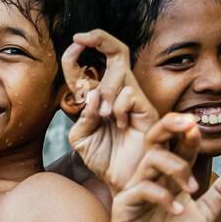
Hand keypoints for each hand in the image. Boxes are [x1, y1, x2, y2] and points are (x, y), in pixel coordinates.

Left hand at [63, 29, 159, 193]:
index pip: (87, 68)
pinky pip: (130, 92)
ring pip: (120, 71)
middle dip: (99, 38)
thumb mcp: (81, 138)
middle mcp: (118, 95)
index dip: (75, 56)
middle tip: (81, 39)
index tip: (72, 46)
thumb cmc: (104, 161)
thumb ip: (82, 115)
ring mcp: (135, 101)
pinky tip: (118, 123)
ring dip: (105, 90)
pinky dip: (119, 105)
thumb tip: (91, 95)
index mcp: (98, 99)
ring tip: (103, 117)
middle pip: (117, 50)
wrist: (123, 183)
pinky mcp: (148, 111)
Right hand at [109, 115, 220, 221]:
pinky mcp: (125, 203)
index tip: (201, 127)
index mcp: (169, 175)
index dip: (189, 135)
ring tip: (192, 188)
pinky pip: (144, 189)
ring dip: (176, 168)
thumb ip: (220, 194)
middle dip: (170, 126)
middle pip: (155, 139)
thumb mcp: (203, 216)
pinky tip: (178, 211)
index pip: (179, 146)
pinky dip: (164, 198)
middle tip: (190, 123)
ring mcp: (136, 187)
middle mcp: (151, 175)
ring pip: (152, 159)